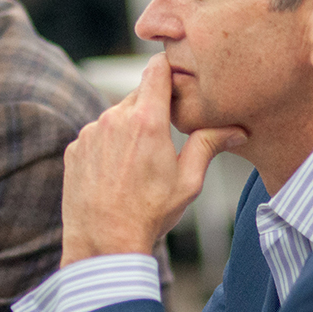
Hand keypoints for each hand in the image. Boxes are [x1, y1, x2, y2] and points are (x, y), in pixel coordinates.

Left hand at [59, 53, 246, 266]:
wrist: (104, 242)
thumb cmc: (150, 213)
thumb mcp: (188, 181)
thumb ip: (209, 145)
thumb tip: (238, 130)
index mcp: (147, 120)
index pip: (157, 69)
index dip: (170, 70)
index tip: (180, 82)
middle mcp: (114, 118)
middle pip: (138, 94)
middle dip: (153, 107)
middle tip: (166, 134)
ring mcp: (90, 132)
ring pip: (116, 116)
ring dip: (129, 129)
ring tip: (138, 164)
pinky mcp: (74, 148)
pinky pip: (96, 135)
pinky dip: (107, 146)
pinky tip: (116, 173)